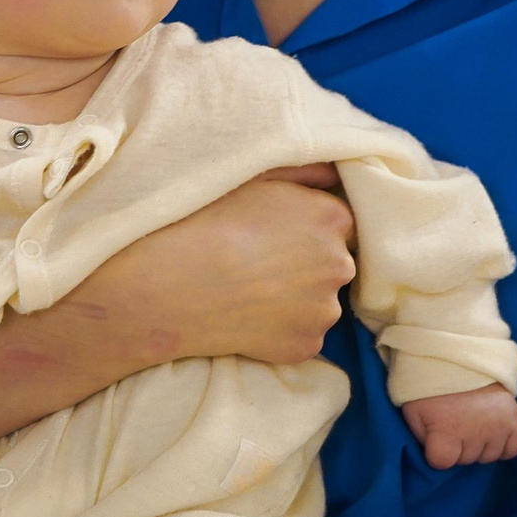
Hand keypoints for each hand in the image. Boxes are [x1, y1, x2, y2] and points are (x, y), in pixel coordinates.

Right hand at [93, 168, 355, 367]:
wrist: (174, 283)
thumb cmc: (207, 220)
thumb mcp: (254, 177)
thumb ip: (303, 171)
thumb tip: (331, 175)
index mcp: (332, 216)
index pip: (341, 223)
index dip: (308, 229)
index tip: (278, 235)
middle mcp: (340, 263)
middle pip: (335, 264)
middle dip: (307, 265)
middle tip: (259, 264)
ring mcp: (324, 310)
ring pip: (318, 303)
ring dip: (296, 300)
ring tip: (249, 292)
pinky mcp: (307, 345)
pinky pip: (301, 335)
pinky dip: (281, 329)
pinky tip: (246, 318)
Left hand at [401, 383, 516, 467]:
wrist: (460, 356)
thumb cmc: (431, 385)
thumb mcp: (413, 410)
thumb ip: (422, 437)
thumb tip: (435, 456)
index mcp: (446, 432)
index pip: (442, 462)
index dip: (437, 452)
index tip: (436, 437)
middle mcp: (474, 434)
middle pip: (466, 460)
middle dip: (458, 448)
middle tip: (454, 424)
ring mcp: (497, 428)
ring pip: (489, 457)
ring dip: (480, 446)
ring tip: (472, 424)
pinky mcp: (514, 420)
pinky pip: (513, 448)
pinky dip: (504, 445)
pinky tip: (492, 433)